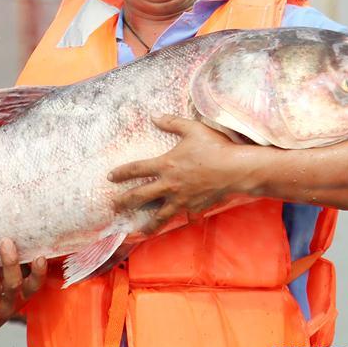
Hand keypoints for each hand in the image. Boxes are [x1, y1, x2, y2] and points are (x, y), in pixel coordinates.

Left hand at [0, 238, 46, 346]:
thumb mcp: (5, 289)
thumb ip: (11, 270)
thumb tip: (15, 240)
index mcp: (19, 298)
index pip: (33, 287)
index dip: (38, 274)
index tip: (40, 257)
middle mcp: (8, 306)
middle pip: (13, 284)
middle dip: (10, 262)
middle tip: (6, 241)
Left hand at [109, 113, 256, 233]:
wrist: (237, 169)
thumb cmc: (215, 147)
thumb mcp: (192, 129)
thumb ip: (172, 123)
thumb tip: (154, 116)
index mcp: (165, 165)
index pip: (136, 170)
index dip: (121, 173)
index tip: (110, 177)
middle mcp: (170, 185)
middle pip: (140, 197)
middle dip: (124, 202)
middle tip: (114, 207)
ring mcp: (182, 199)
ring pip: (160, 215)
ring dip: (148, 224)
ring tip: (139, 231)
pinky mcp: (196, 207)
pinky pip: (186, 216)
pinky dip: (182, 220)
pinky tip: (180, 223)